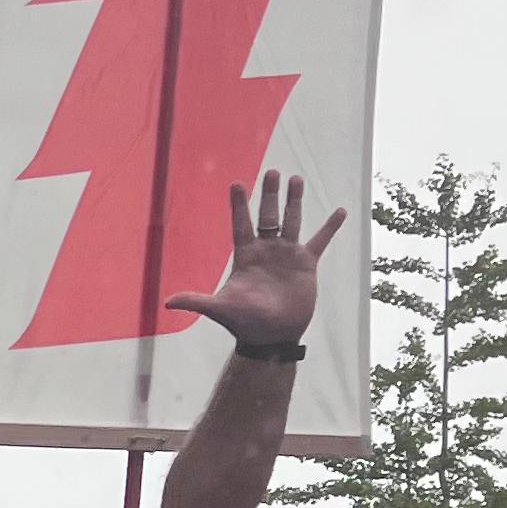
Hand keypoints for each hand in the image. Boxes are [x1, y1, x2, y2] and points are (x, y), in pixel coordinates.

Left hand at [163, 168, 346, 354]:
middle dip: (269, 194)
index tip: (236, 183)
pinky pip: (319, 240)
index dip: (239, 205)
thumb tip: (167, 303)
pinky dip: (330, 227)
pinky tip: (339, 211)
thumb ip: (196, 301)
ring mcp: (286, 255)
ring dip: (294, 201)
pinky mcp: (306, 264)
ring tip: (296, 179)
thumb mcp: (220, 309)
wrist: (271, 336)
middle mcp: (266, 250)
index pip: (241, 224)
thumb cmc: (244, 323)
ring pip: (292, 221)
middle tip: (272, 172)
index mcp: (245, 256)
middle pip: (267, 215)